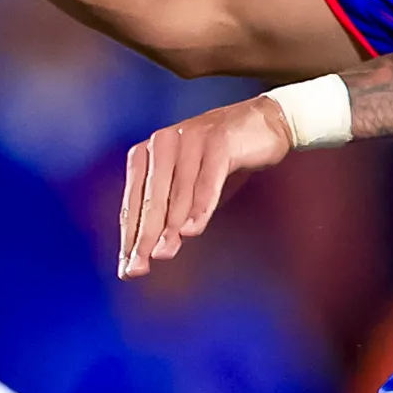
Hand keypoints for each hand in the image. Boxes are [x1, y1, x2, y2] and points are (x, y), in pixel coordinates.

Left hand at [119, 97, 293, 277]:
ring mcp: (190, 138)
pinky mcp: (218, 140)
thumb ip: (172, 213)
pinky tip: (193, 229)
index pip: (134, 201)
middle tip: (139, 267)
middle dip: (144, 236)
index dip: (130, 237)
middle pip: (151, 198)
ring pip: (177, 190)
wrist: (266, 123)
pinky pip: (206, 178)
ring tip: (164, 253)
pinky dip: (200, 205)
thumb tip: (153, 253)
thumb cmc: (222, 161)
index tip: (127, 269)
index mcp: (149, 153)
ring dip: (171, 226)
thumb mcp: (191, 188)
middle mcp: (163, 142)